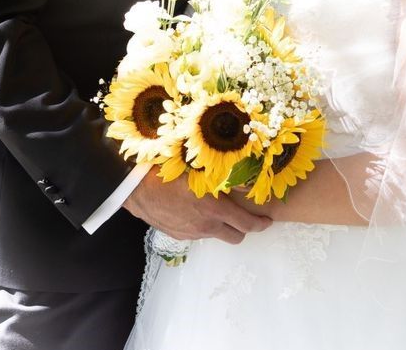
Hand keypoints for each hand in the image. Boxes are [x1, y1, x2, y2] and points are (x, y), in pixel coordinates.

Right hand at [123, 172, 271, 244]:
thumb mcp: (201, 168)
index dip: (261, 224)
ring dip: (222, 225)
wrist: (137, 187)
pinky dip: (204, 225)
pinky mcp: (178, 235)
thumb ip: (226, 175)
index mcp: (215, 209)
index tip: (268, 220)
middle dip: (244, 228)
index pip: (247, 224)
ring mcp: (191, 233)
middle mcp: (206, 225)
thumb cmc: (170, 169)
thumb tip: (247, 179)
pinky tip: (196, 209)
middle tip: (245, 215)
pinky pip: (198, 233)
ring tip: (217, 208)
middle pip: (236, 237)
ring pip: (216, 235)